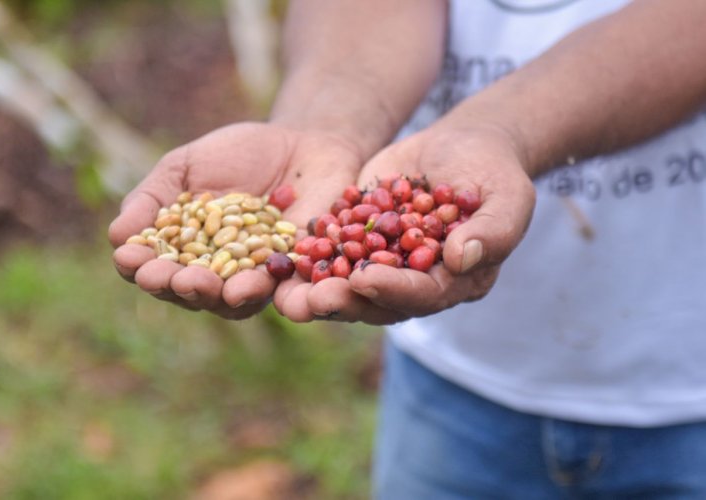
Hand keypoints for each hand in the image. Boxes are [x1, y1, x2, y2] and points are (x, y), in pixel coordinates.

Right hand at [108, 122, 359, 318]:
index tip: (129, 258)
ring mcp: (254, 278)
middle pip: (189, 292)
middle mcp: (215, 273)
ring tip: (203, 284)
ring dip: (216, 295)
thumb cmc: (236, 155)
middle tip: (167, 278)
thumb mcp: (185, 167)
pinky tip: (251, 282)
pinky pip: (280, 290)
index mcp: (182, 251)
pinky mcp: (293, 275)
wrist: (301, 146)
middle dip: (175, 286)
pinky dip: (264, 289)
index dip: (139, 266)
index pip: (153, 266)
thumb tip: (115, 236)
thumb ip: (152, 198)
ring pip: (231, 300)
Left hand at [274, 124, 535, 323]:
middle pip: (378, 300)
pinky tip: (284, 251)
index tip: (365, 280)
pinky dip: (309, 253)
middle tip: (315, 298)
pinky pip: (333, 251)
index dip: (393, 290)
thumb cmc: (494, 172)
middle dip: (347, 300)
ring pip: (348, 283)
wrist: (463, 146)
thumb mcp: (506, 196)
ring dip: (319, 287)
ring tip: (290, 285)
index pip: (422, 295)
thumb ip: (494, 230)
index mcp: (455, 281)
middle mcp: (416, 281)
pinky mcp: (360, 239)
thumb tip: (462, 259)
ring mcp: (385, 262)